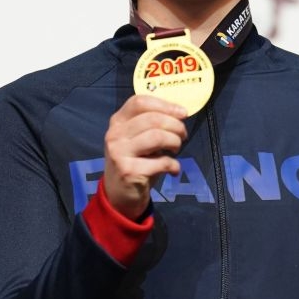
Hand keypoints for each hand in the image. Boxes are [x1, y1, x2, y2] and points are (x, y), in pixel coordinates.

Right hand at [103, 94, 187, 219]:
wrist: (118, 196)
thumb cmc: (134, 162)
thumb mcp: (136, 139)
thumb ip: (151, 125)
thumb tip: (180, 114)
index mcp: (117, 121)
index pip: (140, 102)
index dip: (165, 105)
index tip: (183, 113)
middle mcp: (115, 135)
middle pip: (152, 119)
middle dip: (175, 126)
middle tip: (183, 136)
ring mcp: (120, 153)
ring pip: (157, 137)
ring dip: (175, 142)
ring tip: (176, 150)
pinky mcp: (129, 171)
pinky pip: (161, 162)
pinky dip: (174, 165)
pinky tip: (173, 169)